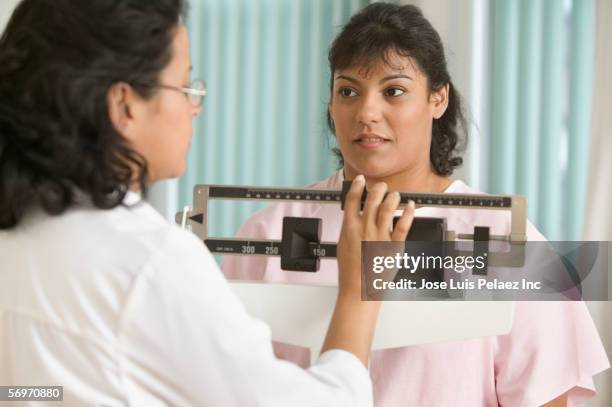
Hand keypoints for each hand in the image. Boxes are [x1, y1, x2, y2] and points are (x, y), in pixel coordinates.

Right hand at [337, 175, 414, 295]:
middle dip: (378, 188)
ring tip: (394, 195)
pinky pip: (404, 225)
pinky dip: (408, 212)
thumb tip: (353, 214)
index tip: (360, 180)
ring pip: (388, 208)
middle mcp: (365, 230)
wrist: (359, 289)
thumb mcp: (343, 244)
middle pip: (372, 199)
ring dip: (392, 197)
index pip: (353, 200)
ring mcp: (380, 237)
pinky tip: (409, 206)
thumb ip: (349, 228)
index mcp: (350, 228)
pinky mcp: (394, 246)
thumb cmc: (350, 270)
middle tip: (381, 186)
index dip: (356, 186)